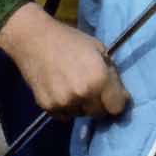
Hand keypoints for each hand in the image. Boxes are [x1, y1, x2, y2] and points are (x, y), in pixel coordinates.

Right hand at [0, 3, 127, 118]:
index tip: (114, 94)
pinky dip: (66, 107)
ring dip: (82, 105)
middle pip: (99, 113)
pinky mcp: (47, 107)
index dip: (118, 100)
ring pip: (81, 114)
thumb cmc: (70, 41)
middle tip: (94, 89)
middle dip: (100, 103)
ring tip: (75, 86)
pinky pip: (64, 115)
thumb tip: (120, 94)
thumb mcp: (99, 50)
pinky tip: (62, 90)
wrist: (34, 40)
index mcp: (99, 80)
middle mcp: (82, 95)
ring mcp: (63, 103)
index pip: (117, 107)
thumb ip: (111, 74)